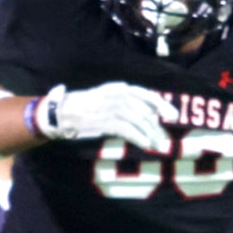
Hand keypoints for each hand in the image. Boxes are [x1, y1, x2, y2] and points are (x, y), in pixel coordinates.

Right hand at [35, 82, 172, 151]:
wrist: (60, 113)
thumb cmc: (82, 106)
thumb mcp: (104, 97)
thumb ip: (124, 101)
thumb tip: (147, 113)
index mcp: (118, 88)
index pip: (145, 94)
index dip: (161, 105)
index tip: (172, 116)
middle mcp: (117, 95)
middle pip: (144, 110)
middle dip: (156, 125)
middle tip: (163, 137)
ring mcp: (111, 108)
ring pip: (139, 121)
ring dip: (149, 134)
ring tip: (155, 143)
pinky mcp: (105, 122)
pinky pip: (128, 130)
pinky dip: (139, 138)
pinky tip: (145, 144)